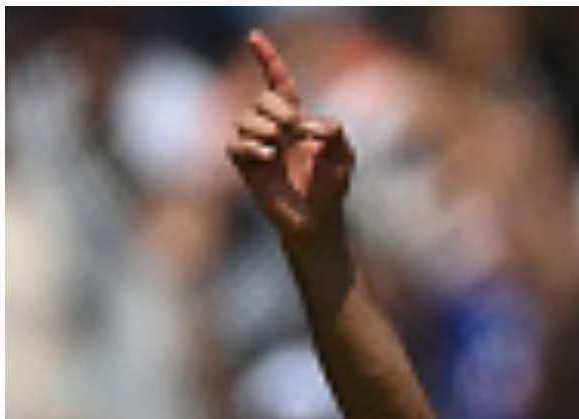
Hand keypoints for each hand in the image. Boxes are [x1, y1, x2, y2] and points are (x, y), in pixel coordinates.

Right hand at [226, 29, 352, 243]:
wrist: (318, 221)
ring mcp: (257, 146)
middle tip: (293, 129)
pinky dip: (251, 146)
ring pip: (244, 117)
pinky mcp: (246, 167)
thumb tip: (305, 124)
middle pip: (262, 99)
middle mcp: (272, 128)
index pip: (277, 81)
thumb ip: (334, 130)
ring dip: (264, 126)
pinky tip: (269, 157)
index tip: (254, 36)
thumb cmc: (332, 188)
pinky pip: (235, 144)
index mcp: (295, 118)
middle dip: (277, 108)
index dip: (267, 58)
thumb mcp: (344, 154)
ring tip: (279, 146)